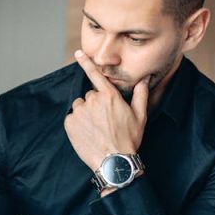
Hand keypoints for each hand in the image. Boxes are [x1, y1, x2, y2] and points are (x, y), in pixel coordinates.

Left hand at [64, 49, 148, 171]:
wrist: (115, 161)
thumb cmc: (129, 139)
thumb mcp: (140, 116)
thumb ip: (140, 95)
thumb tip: (145, 79)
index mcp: (109, 96)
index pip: (95, 74)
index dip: (86, 62)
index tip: (78, 53)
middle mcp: (93, 100)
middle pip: (90, 96)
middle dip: (95, 105)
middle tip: (105, 122)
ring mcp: (80, 112)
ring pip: (80, 107)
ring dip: (85, 114)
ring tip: (96, 129)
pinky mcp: (70, 123)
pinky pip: (72, 118)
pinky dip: (77, 125)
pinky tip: (88, 134)